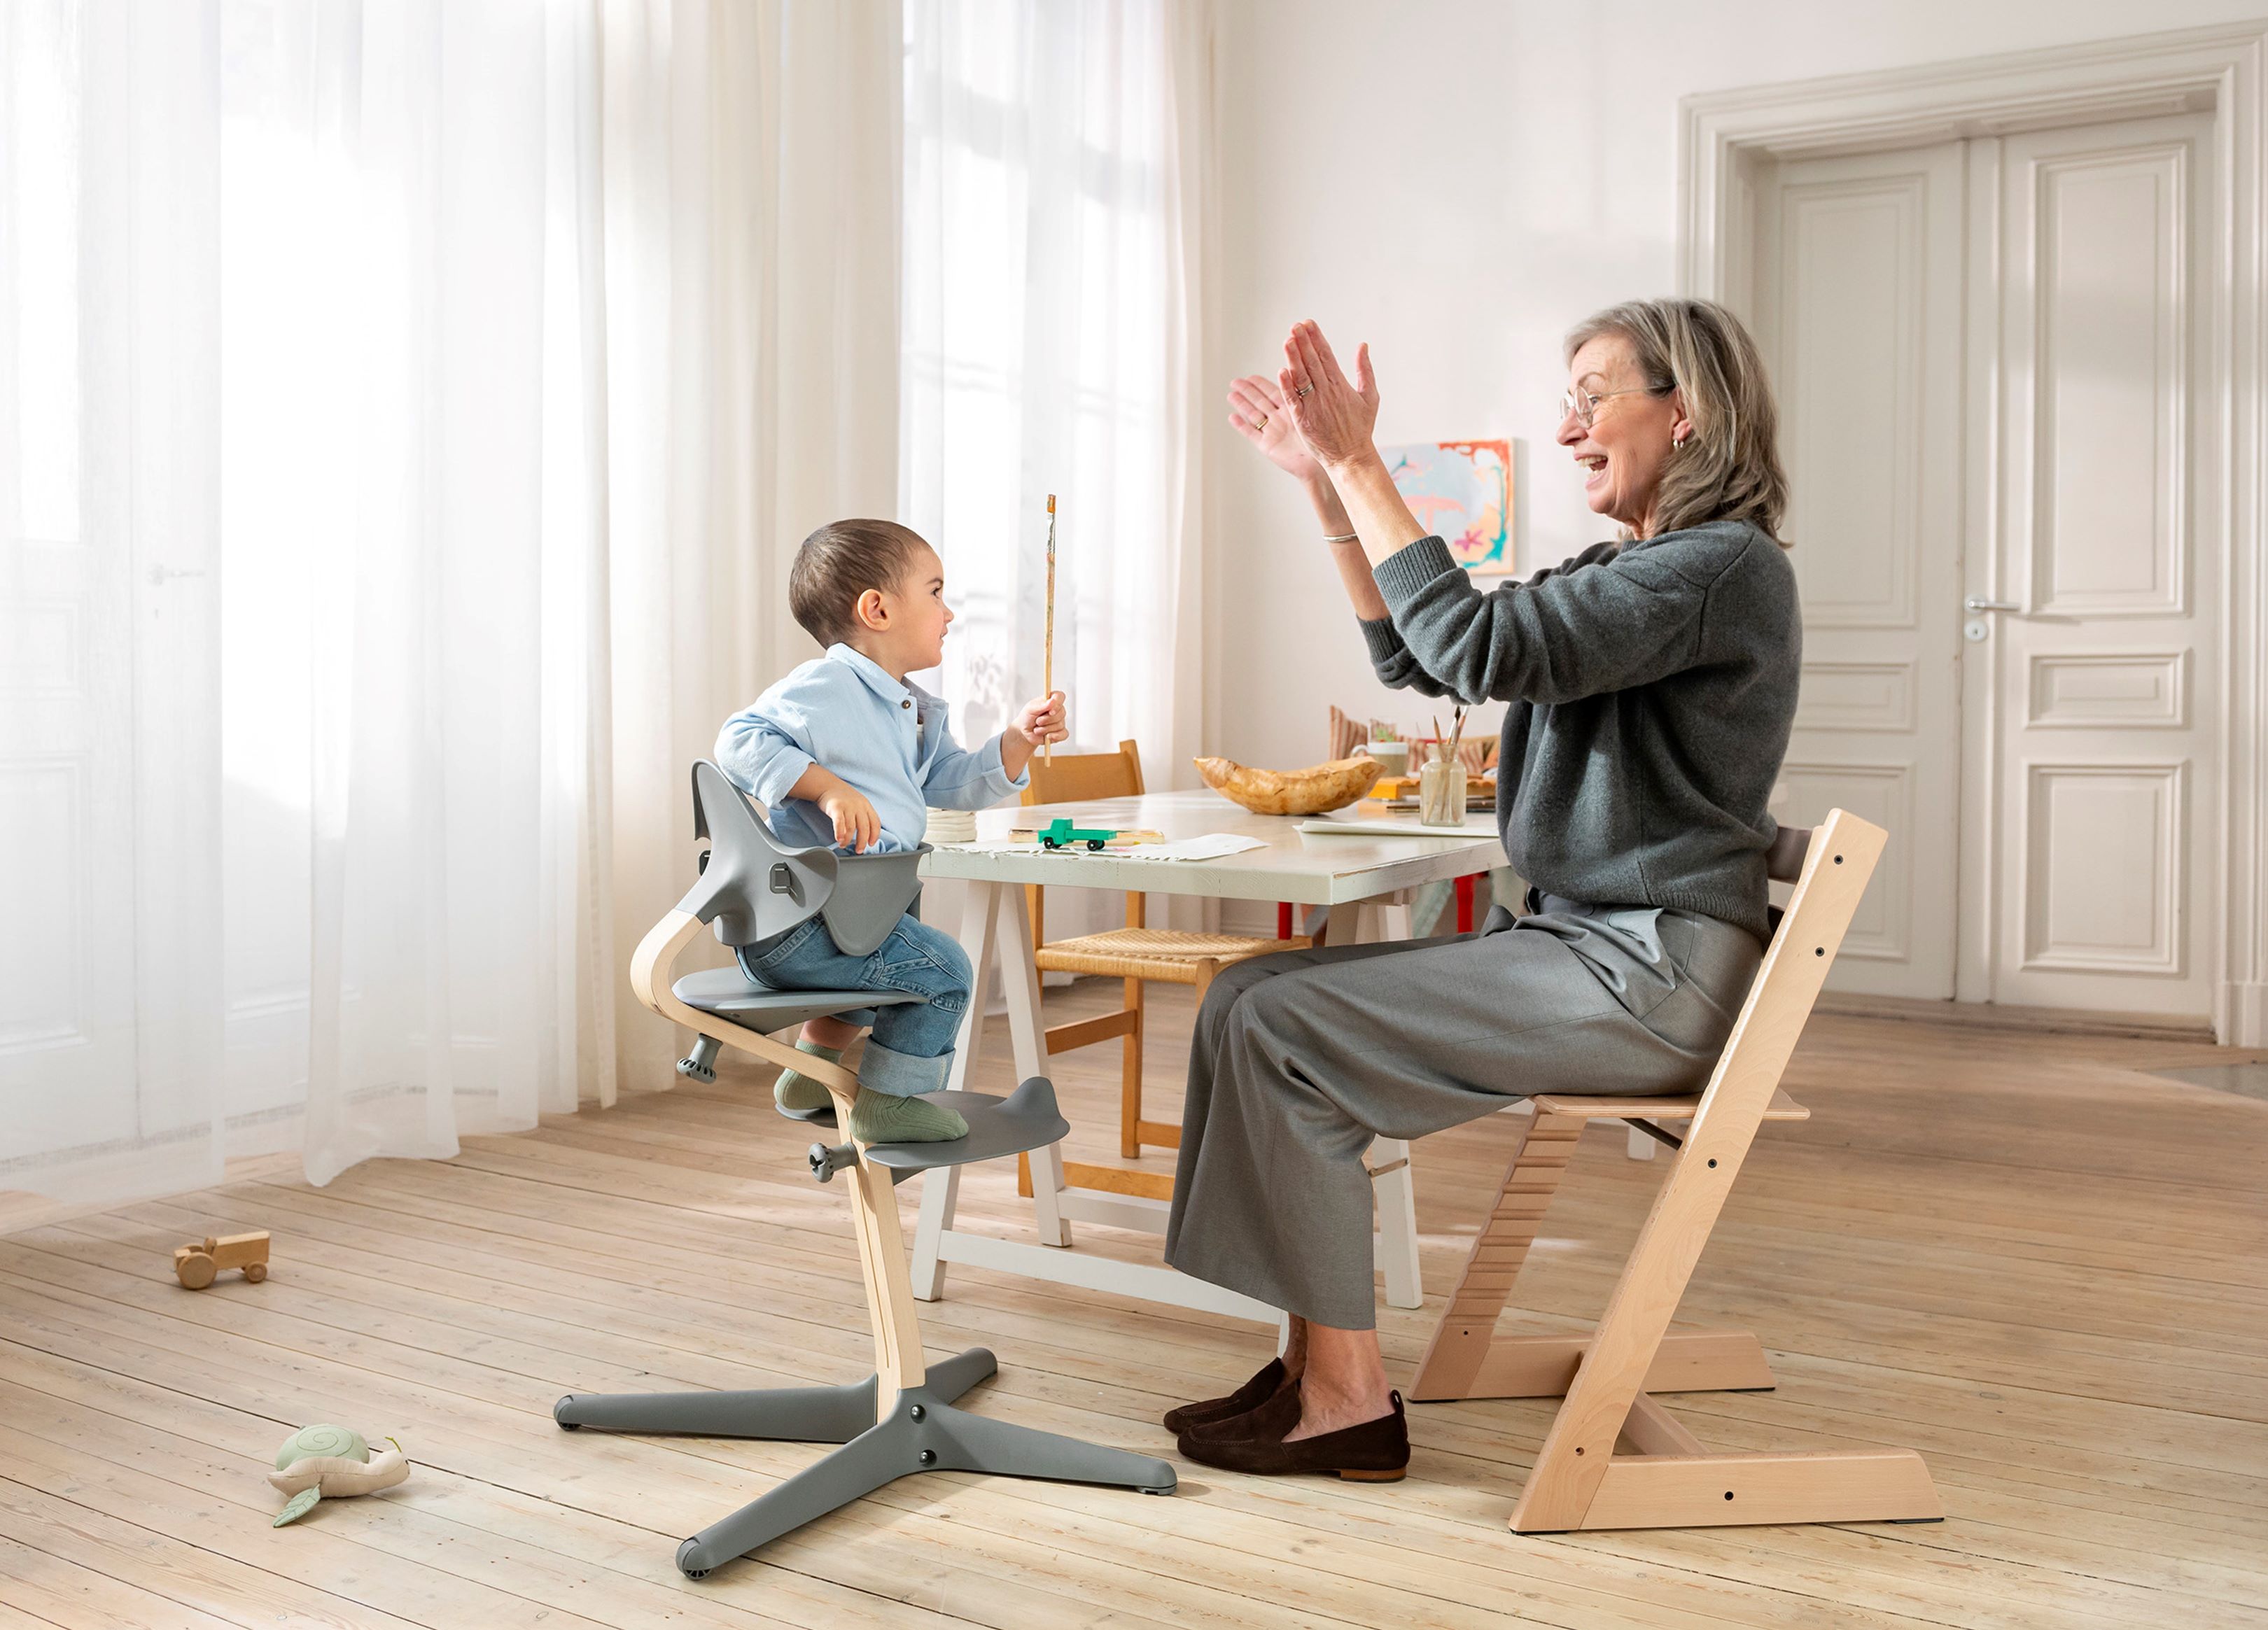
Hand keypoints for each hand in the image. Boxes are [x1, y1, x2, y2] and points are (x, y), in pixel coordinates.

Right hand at [816, 782, 880, 852]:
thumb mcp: (858, 803)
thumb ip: (863, 816)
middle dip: (862, 842)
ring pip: (851, 828)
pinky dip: (840, 833)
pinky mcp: (836, 807)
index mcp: (866, 805)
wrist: (827, 785)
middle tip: (859, 850)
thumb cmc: (842, 797)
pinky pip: (839, 823)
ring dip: (848, 840)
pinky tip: (839, 840)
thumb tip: (865, 835)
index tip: (871, 844)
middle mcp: (859, 806)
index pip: (875, 822)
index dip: (875, 835)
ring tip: (843, 845)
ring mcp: (848, 806)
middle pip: (864, 828)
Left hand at [1010, 689, 1068, 751]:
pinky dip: (1055, 736)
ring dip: (1045, 729)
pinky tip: (1047, 736)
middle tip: (1037, 721)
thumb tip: (1052, 701)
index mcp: (1051, 700)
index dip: (1057, 703)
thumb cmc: (1028, 717)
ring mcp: (1061, 722)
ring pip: (1059, 725)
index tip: (1050, 710)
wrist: (1025, 732)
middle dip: (1047, 719)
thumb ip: (1041, 705)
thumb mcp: (1030, 709)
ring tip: (1037, 729)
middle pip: (1061, 713)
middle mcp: (1058, 710)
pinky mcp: (1061, 733)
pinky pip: (1063, 734)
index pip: (1060, 696)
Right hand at [1226, 374, 1320, 480]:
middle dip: (1246, 391)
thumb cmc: (1320, 437)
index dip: (1260, 384)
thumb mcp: (1308, 409)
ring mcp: (1272, 432)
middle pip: (1259, 401)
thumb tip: (1292, 369)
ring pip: (1253, 414)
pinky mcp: (1267, 446)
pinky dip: (1241, 425)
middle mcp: (1279, 419)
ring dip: (1241, 404)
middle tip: (1234, 382)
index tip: (1250, 376)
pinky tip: (1232, 417)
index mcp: (1290, 409)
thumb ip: (1296, 392)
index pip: (1272, 392)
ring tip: (1230, 395)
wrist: (1318, 461)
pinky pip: (1251, 433)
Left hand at [1278, 319, 1378, 467]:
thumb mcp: (1370, 397)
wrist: (1351, 456)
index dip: (1316, 338)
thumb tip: (1363, 345)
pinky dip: (1287, 386)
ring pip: (1301, 376)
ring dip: (1293, 358)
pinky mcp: (1303, 419)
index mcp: (1341, 384)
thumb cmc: (1360, 428)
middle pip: (1312, 361)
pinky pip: (1293, 399)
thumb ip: (1365, 370)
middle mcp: (1327, 392)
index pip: (1326, 355)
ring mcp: (1314, 405)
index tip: (1308, 323)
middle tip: (1295, 325)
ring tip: (1287, 340)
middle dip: (1303, 342)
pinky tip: (1281, 371)